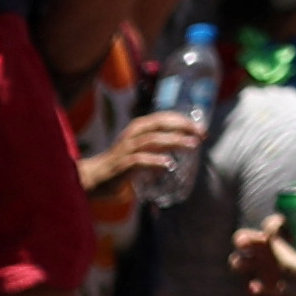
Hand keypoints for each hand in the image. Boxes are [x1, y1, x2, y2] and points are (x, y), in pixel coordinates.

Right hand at [89, 110, 203, 201]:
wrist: (93, 177)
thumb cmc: (120, 162)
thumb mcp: (141, 148)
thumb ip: (159, 145)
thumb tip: (186, 145)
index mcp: (138, 128)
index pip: (164, 118)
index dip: (183, 120)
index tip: (201, 128)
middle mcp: (133, 135)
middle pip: (160, 124)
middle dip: (183, 126)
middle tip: (201, 133)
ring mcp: (126, 149)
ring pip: (153, 140)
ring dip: (174, 141)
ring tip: (192, 145)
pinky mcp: (122, 165)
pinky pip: (139, 160)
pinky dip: (155, 161)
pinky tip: (168, 164)